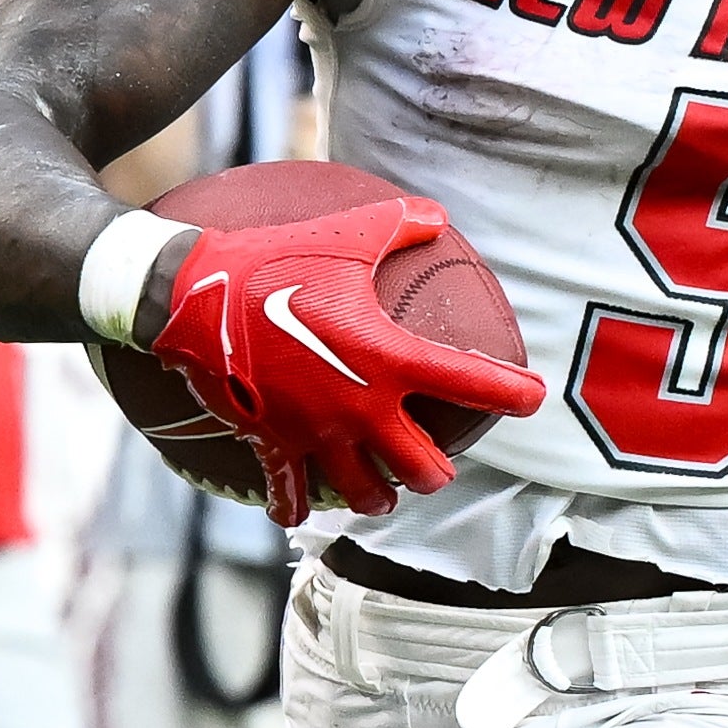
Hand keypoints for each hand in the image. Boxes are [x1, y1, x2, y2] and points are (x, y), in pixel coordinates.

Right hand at [130, 190, 544, 525]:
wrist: (195, 296)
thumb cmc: (275, 259)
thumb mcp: (347, 231)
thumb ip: (401, 225)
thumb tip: (436, 216)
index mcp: (389, 358)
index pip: (470, 385)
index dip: (512, 395)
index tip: (532, 399)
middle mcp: (360, 408)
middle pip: (422, 470)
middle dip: (436, 471)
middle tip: (437, 462)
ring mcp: (316, 434)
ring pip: (366, 495)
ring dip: (380, 497)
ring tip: (382, 493)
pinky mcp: (272, 445)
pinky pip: (290, 496)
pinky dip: (297, 508)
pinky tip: (301, 511)